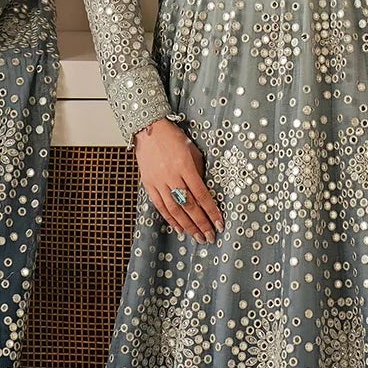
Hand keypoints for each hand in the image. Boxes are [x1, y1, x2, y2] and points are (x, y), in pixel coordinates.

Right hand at [134, 118, 223, 241]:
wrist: (149, 129)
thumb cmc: (174, 138)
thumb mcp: (193, 151)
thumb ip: (199, 172)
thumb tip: (205, 193)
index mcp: (185, 166)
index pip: (202, 195)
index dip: (211, 211)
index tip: (219, 224)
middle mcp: (171, 176)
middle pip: (188, 205)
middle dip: (201, 223)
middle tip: (210, 237)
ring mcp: (158, 181)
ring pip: (174, 209)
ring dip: (187, 226)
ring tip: (197, 237)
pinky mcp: (148, 184)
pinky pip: (160, 205)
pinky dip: (169, 219)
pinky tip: (178, 228)